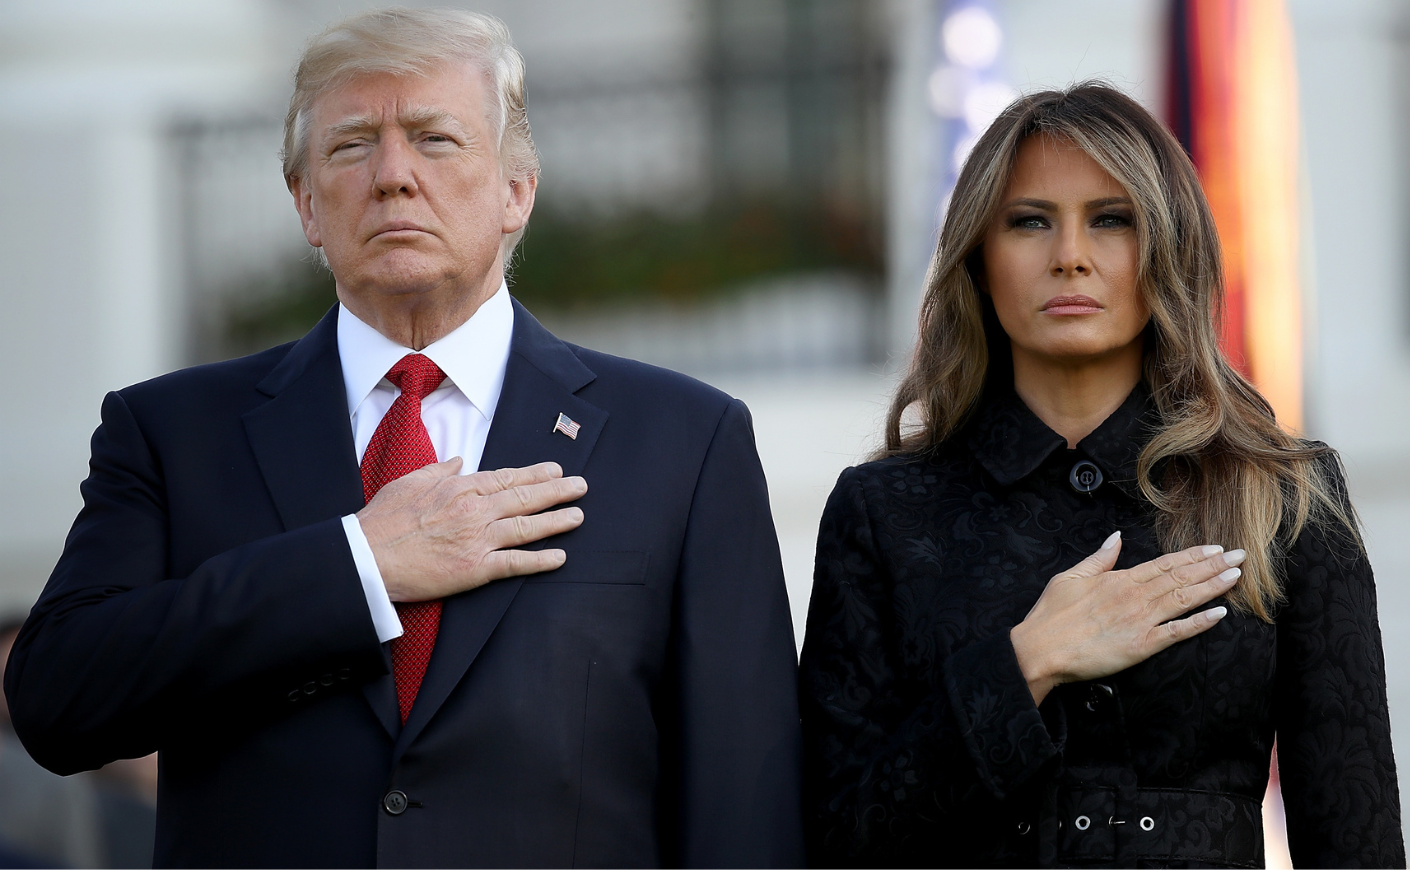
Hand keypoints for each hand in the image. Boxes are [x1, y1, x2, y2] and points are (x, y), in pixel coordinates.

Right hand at [357, 458, 586, 601]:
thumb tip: (459, 461)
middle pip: (524, 497)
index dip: (534, 474)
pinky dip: (539, 560)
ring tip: (578, 516)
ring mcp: (476, 539)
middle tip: (580, 486)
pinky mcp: (474, 569)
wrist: (366, 556)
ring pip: (526, 527)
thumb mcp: (409, 482)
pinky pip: (515, 563)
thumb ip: (438, 470)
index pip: (506, 478)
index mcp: (459, 488)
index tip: (555, 469)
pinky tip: (559, 557)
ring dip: (556, 521)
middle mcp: (474, 510)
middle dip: (557, 490)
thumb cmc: (382, 520)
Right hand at [1009, 532, 1243, 704]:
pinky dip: (1200, 623)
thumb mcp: (1069, 577)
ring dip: (1213, 586)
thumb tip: (1116, 539)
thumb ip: (1098, 558)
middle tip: (1241, 556)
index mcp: (1119, 579)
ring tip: (1236, 576)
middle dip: (1213, 566)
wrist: (1040, 650)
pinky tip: (1219, 614)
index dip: (1192, 556)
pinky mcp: (1141, 646)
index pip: (1164, 563)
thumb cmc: (1050, 616)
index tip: (1215, 549)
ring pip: (1185, 598)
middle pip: (1182, 577)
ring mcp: (1141, 621)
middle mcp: (1135, 596)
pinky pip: (1177, 632)